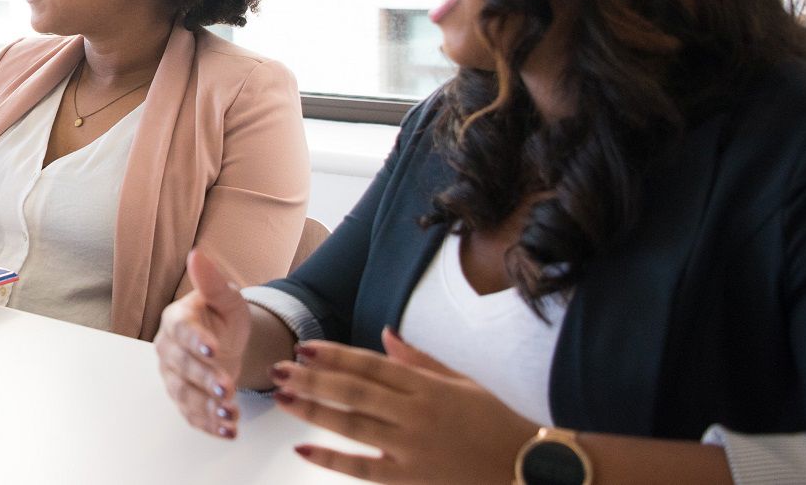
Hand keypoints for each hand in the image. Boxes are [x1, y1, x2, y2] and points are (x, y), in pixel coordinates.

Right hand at [155, 250, 250, 438]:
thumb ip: (212, 281)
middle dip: (204, 378)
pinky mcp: (184, 399)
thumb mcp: (226, 298)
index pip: (181, 331)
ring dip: (207, 407)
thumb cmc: (223, 317)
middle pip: (182, 366)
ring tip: (230, 414)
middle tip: (226, 387)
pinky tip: (228, 430)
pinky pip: (192, 414)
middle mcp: (168, 350)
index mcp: (176, 321)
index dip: (195, 340)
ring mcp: (174, 377)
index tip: (213, 348)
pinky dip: (209, 424)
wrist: (227, 342)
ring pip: (185, 394)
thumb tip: (197, 254)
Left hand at [271, 328, 536, 483]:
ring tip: (282, 399)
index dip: (336, 356)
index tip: (306, 347)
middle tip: (279, 370)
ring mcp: (411, 448)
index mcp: (429, 387)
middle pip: (355, 393)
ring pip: (353, 426)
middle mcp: (416, 414)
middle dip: (314, 380)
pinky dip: (332, 460)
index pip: (373, 366)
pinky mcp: (410, 478)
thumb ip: (419, 360)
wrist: (525, 469)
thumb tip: (386, 334)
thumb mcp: (462, 382)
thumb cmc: (495, 423)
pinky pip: (363, 469)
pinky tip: (304, 450)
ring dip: (314, 411)